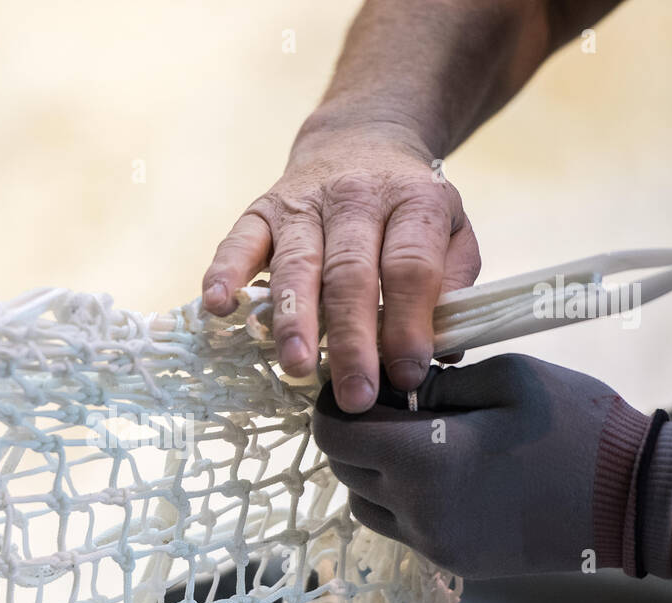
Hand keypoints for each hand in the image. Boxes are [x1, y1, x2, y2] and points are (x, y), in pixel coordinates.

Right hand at [201, 116, 479, 411]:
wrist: (361, 139)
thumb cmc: (407, 206)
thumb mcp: (451, 232)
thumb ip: (452, 287)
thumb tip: (441, 352)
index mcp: (414, 202)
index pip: (410, 267)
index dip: (409, 324)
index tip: (408, 373)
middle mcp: (356, 197)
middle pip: (350, 274)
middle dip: (352, 340)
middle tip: (355, 394)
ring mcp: (303, 202)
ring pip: (296, 265)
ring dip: (293, 320)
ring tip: (297, 367)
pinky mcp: (261, 209)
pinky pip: (238, 242)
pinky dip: (224, 274)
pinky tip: (219, 308)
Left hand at [311, 354, 671, 578]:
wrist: (637, 500)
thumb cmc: (578, 425)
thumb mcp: (505, 378)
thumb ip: (434, 383)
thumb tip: (391, 388)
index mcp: (423, 458)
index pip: (333, 434)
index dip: (333, 404)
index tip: (358, 382)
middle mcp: (417, 510)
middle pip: (343, 469)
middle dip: (355, 433)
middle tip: (391, 403)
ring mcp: (433, 543)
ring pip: (365, 503)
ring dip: (374, 470)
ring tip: (418, 438)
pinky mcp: (452, 560)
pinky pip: (400, 527)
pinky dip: (403, 498)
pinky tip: (444, 470)